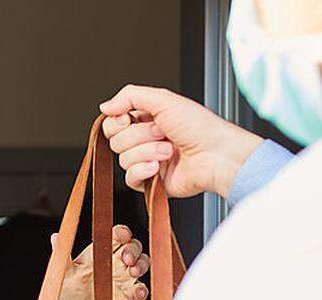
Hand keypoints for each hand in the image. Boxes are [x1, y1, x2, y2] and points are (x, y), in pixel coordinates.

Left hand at [57, 224, 149, 299]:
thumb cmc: (73, 292)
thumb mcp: (64, 275)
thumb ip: (63, 257)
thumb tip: (55, 236)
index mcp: (101, 252)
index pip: (116, 235)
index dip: (121, 232)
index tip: (121, 236)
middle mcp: (117, 261)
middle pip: (133, 246)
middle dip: (133, 249)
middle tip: (126, 259)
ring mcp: (127, 276)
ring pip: (143, 262)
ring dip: (141, 264)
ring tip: (133, 272)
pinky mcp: (132, 293)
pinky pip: (142, 287)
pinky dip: (143, 289)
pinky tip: (139, 292)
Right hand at [99, 85, 263, 197]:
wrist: (217, 156)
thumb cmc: (201, 127)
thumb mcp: (164, 99)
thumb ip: (130, 96)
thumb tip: (105, 105)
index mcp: (147, 119)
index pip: (113, 122)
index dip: (117, 121)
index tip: (129, 118)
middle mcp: (146, 139)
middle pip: (116, 140)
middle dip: (139, 135)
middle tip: (162, 132)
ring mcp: (147, 161)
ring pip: (123, 159)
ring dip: (147, 152)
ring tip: (170, 150)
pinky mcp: (151, 182)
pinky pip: (130, 178)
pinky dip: (143, 170)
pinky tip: (158, 167)